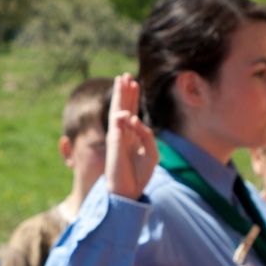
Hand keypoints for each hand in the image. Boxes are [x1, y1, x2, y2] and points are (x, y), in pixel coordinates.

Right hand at [105, 73, 157, 199]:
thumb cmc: (139, 175)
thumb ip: (147, 134)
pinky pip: (118, 125)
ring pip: (118, 110)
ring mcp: (118, 137)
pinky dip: (121, 116)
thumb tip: (133, 118)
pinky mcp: (114, 143)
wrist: (128, 191)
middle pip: (125, 107)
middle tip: (125, 75)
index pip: (133, 112)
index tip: (134, 83)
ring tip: (121, 79)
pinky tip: (125, 109)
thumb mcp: (151, 153)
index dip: (134, 97)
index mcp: (133, 137)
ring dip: (120, 95)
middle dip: (125, 91)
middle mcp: (124, 134)